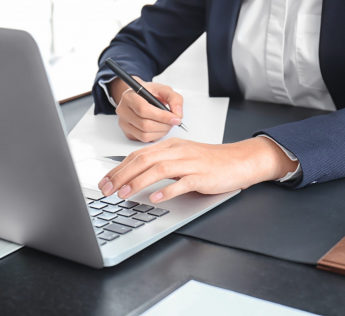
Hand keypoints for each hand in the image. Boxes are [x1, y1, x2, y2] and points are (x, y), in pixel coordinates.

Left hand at [97, 137, 298, 202]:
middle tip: (107, 190)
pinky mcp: (201, 176)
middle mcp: (178, 151)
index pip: (138, 154)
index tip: (105, 181)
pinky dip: (166, 190)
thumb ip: (162, 162)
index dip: (119, 168)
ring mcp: (190, 163)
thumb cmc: (211, 161)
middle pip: (144, 160)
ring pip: (159, 169)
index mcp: (171, 146)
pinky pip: (181, 182)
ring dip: (138, 182)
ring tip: (125, 194)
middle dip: (121, 175)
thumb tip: (136, 174)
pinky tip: (155, 198)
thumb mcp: (183, 156)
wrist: (239, 160)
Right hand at [110, 78, 182, 142]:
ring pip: (144, 134)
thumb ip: (174, 99)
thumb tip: (178, 115)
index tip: (175, 119)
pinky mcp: (127, 132)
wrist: (141, 97)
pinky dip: (156, 136)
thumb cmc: (151, 93)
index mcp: (129, 96)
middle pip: (145, 124)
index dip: (162, 116)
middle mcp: (123, 110)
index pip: (144, 110)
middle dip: (164, 125)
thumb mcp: (164, 90)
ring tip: (168, 124)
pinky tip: (160, 128)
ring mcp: (123, 123)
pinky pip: (143, 139)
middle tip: (174, 122)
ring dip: (161, 132)